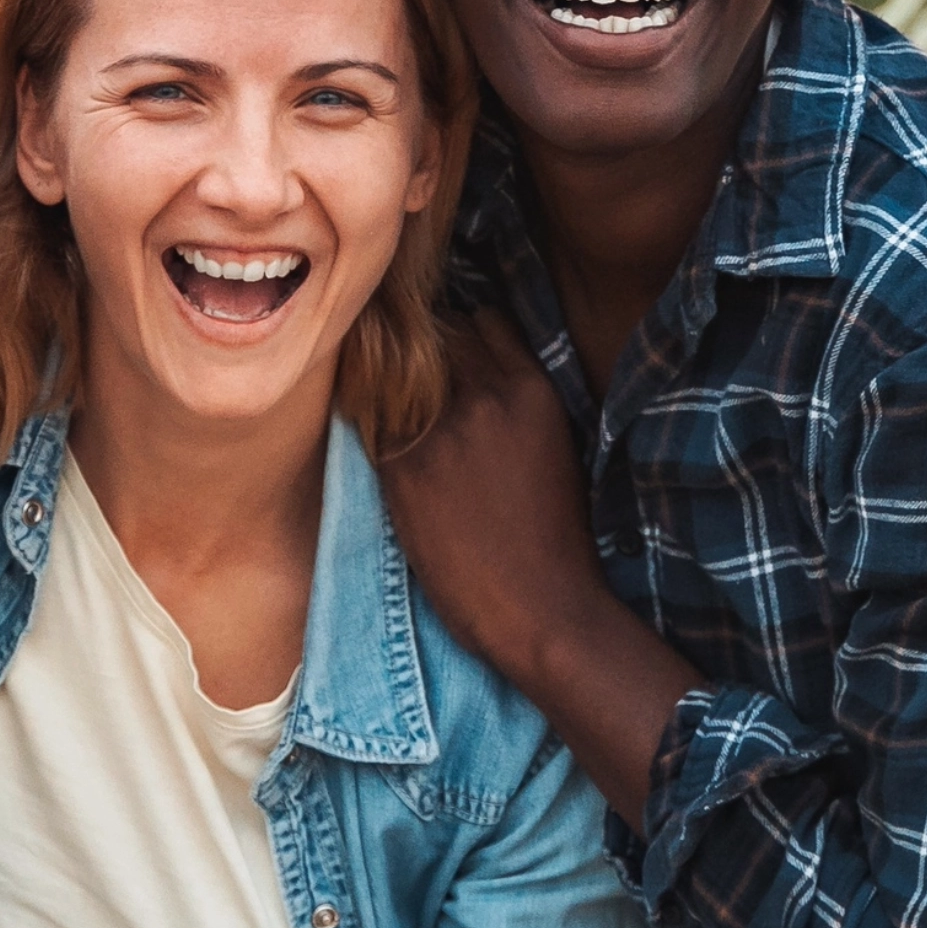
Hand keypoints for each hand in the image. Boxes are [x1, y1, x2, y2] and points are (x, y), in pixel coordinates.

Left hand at [382, 314, 696, 808]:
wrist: (538, 606)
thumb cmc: (555, 536)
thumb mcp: (555, 445)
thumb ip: (519, 400)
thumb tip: (484, 373)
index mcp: (531, 387)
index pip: (482, 321)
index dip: (463, 335)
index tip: (448, 350)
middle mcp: (483, 396)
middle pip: (435, 339)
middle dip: (424, 354)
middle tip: (410, 376)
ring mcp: (438, 431)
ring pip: (396, 378)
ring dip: (392, 388)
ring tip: (390, 407)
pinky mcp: (401, 470)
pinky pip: (371, 424)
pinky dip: (373, 428)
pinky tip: (382, 446)